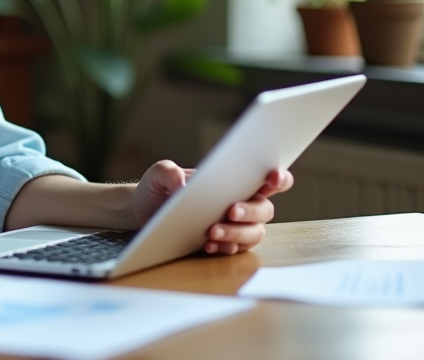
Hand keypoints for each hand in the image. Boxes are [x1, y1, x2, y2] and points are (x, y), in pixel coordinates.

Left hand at [131, 161, 293, 254]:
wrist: (144, 212)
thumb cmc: (158, 188)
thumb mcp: (158, 173)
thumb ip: (169, 172)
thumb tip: (184, 187)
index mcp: (233, 181)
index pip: (266, 178)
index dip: (279, 178)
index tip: (272, 177)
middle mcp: (241, 204)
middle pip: (265, 209)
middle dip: (251, 210)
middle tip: (231, 211)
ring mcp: (235, 227)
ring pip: (255, 233)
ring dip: (237, 233)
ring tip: (212, 232)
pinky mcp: (223, 245)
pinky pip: (235, 250)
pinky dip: (225, 248)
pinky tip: (207, 245)